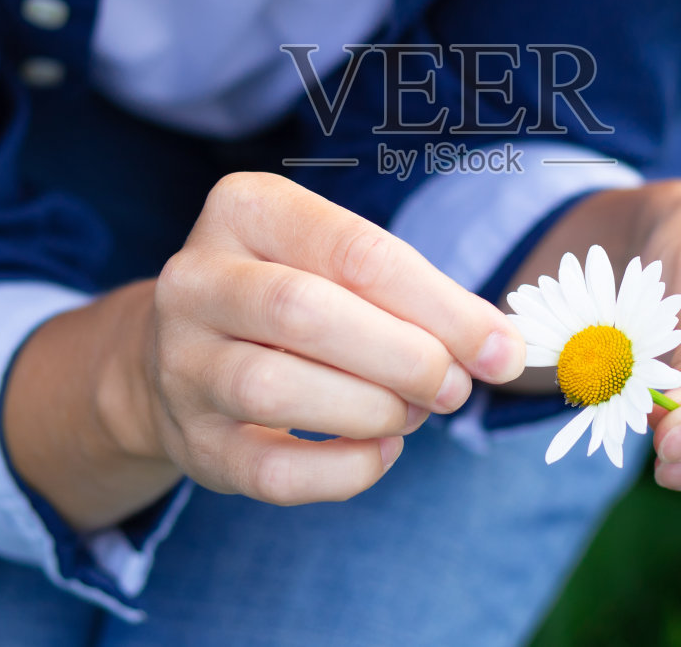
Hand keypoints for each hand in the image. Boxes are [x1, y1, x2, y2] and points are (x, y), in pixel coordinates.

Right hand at [126, 172, 525, 505]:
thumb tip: (501, 348)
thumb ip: (419, 297)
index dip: (440, 306)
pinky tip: (381, 451)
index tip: (500, 349)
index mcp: (245, 209)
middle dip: (403, 358)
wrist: (179, 354)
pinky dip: (345, 470)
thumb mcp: (343, 267)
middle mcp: (196, 278)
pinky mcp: (190, 439)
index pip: (354, 251)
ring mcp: (180, 362)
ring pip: (274, 391)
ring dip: (371, 411)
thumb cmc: (293, 296)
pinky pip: (271, 471)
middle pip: (306, 313)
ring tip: (413, 412)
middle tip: (453, 387)